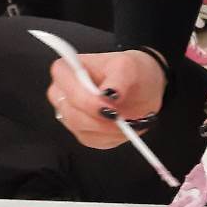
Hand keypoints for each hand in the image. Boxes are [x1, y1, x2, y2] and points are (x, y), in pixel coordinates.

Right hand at [46, 50, 165, 150]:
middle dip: (99, 117)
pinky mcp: (82, 133)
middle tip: (121, 116)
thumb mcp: (129, 66)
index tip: (109, 104)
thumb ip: (118, 77)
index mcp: (68, 70)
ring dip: (109, 128)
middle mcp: (63, 94)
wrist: (143, 90)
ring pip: (82, 129)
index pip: (63, 83)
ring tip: (128, 119)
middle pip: (71, 112)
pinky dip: (112, 136)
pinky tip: (123, 126)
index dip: (84, 97)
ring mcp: (70, 115)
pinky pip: (93, 140)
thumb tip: (108, 93)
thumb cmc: (131, 72)